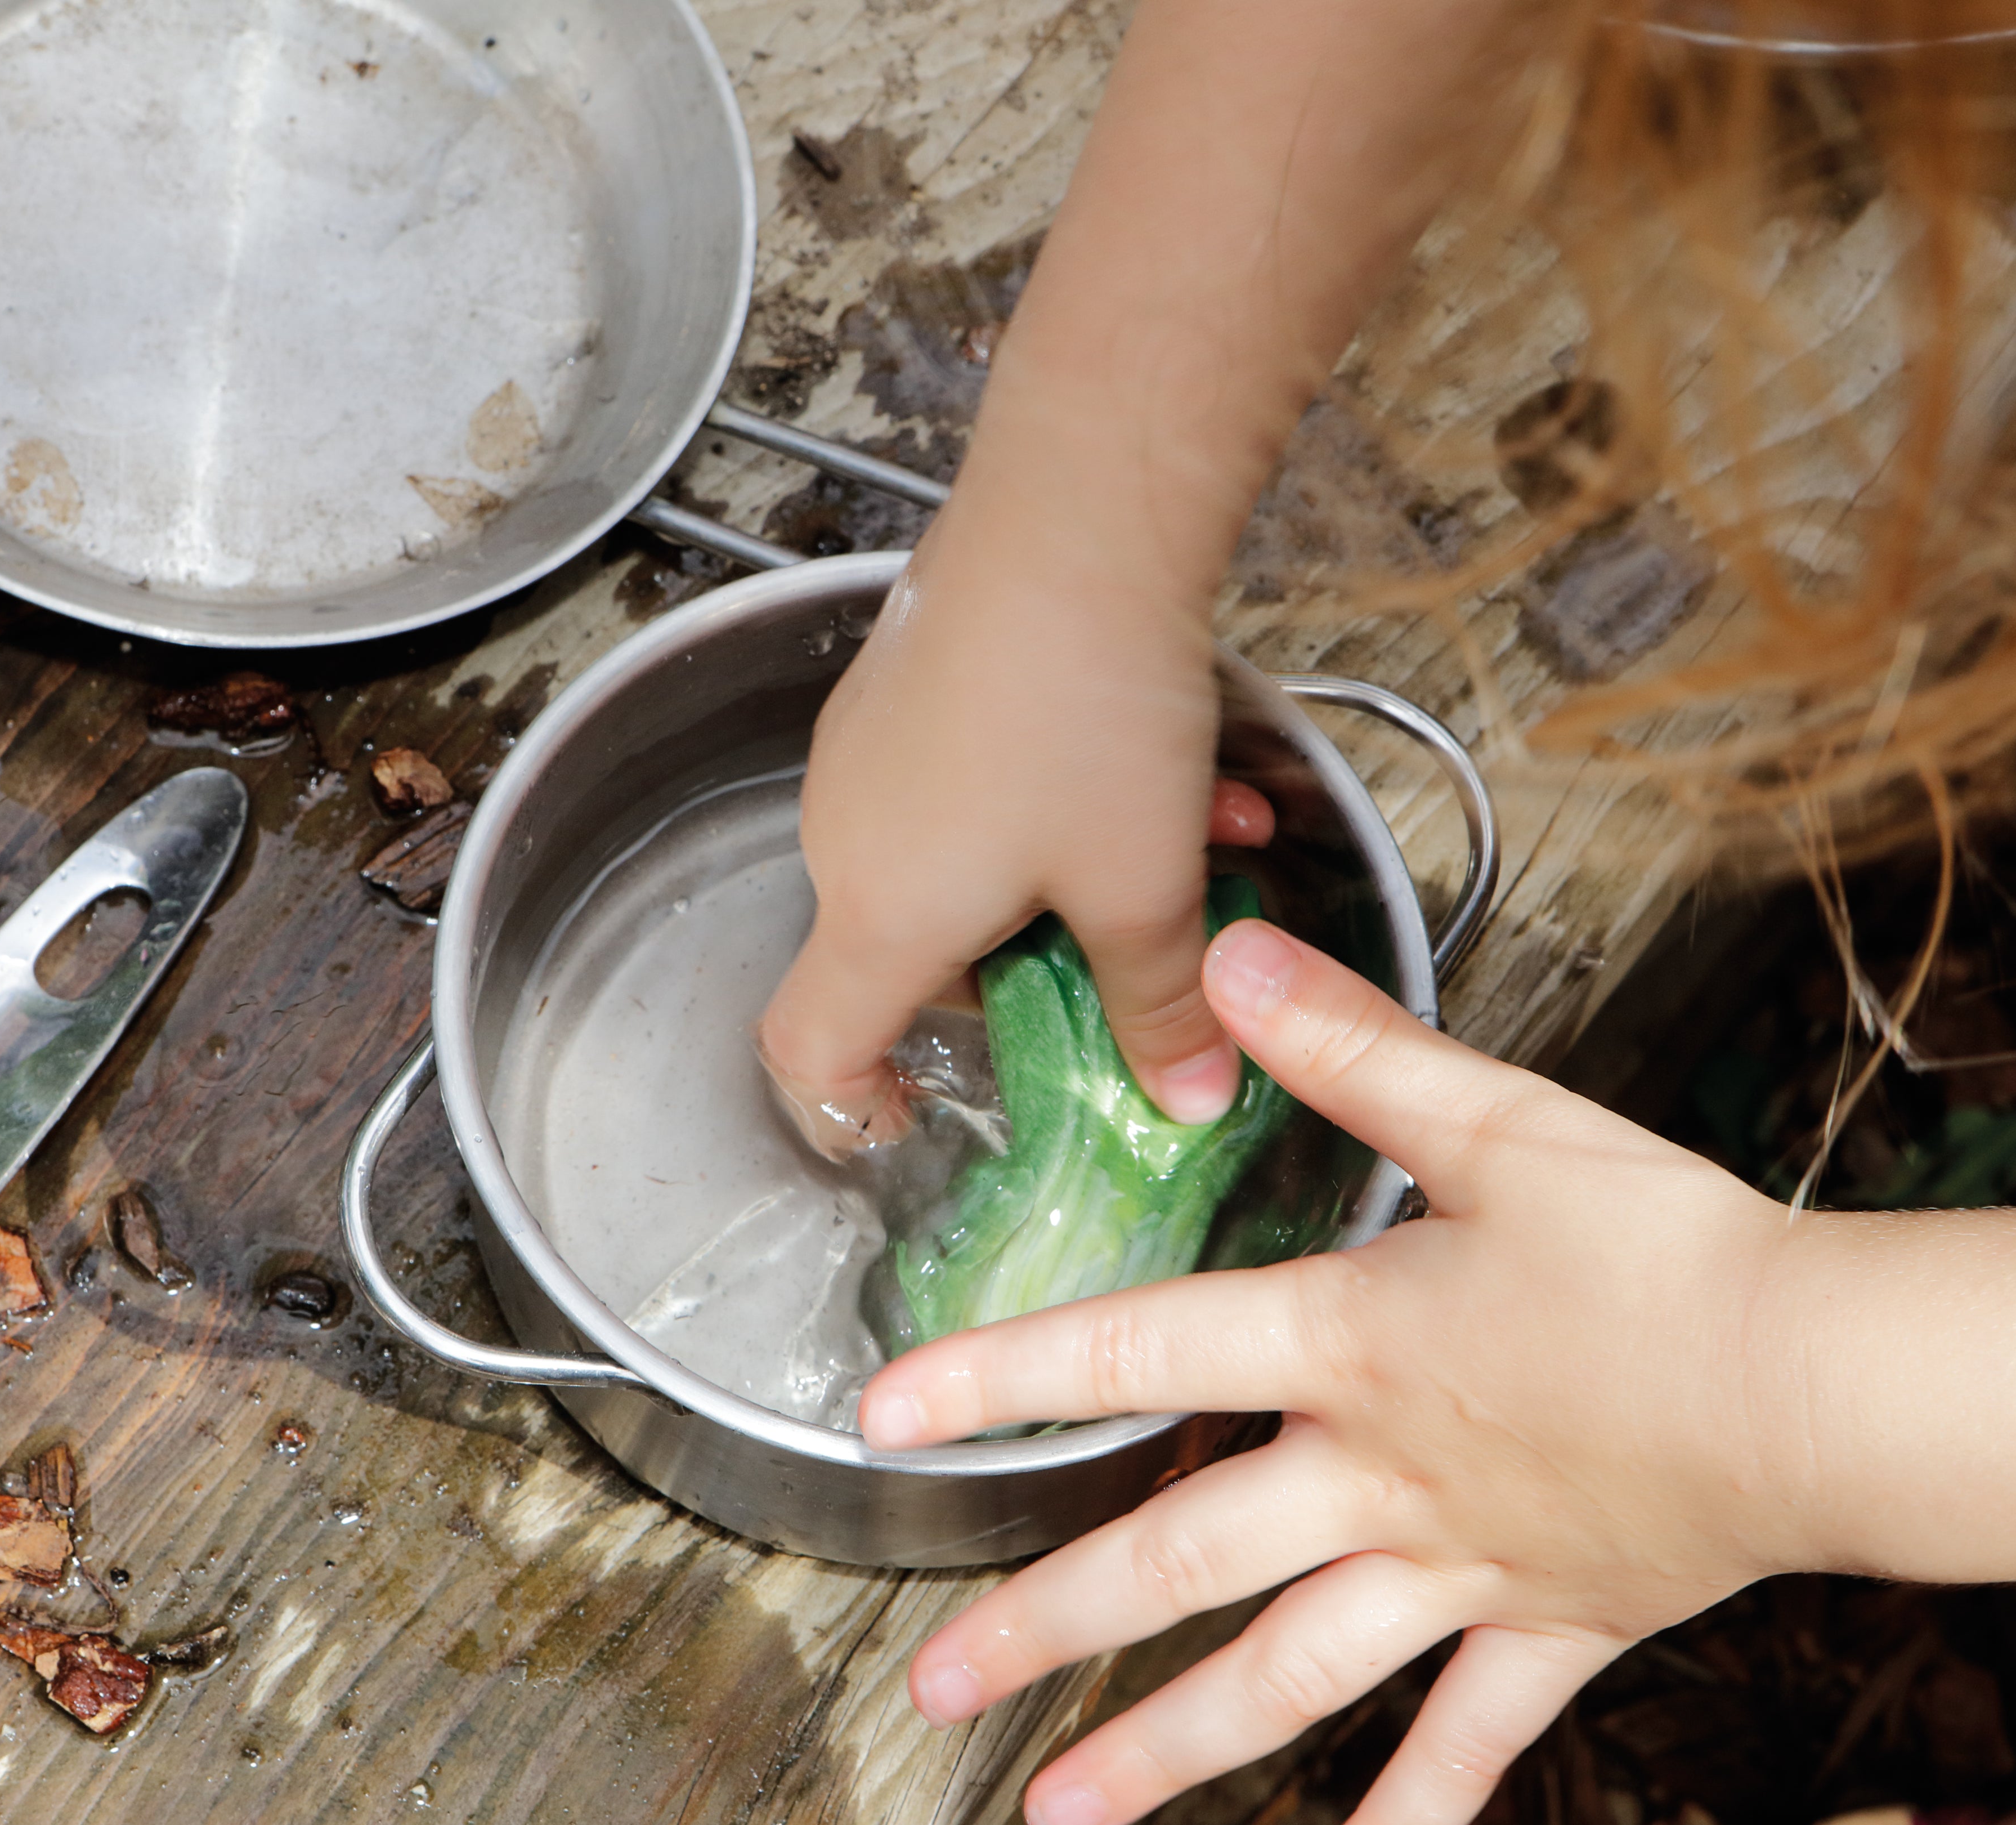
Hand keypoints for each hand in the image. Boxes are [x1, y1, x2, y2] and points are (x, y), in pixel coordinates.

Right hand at [757, 498, 1268, 1153]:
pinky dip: (1064, 794)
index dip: (848, 1105)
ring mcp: (870, 750)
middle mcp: (846, 836)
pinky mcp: (908, 681)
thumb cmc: (1088, 715)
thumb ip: (1161, 1005)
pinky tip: (1176, 761)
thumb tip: (1191, 1099)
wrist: (1073, 517)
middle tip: (1140, 953)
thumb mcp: (1145, 887)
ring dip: (1078, 869)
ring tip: (1205, 836)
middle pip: (917, 952)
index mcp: (879, 917)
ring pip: (969, 857)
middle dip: (1034, 966)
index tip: (910, 1116)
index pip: (810, 1049)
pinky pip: (975, 777)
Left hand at [858, 918, 1813, 1824]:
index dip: (1004, 1379)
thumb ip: (1354, 1047)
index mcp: (1352, 1347)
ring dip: (1165, 1752)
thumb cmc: (1674, 1251)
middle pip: (1178, 1561)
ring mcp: (1457, 1574)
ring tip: (1055, 1821)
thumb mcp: (1504, 1122)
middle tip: (929, 1690)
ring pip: (1283, 1679)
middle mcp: (1377, 1478)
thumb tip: (1230, 950)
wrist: (1825, 1382)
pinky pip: (1459, 1756)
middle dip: (1044, 1626)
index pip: (1139, 1354)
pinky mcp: (1547, 1635)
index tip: (886, 1420)